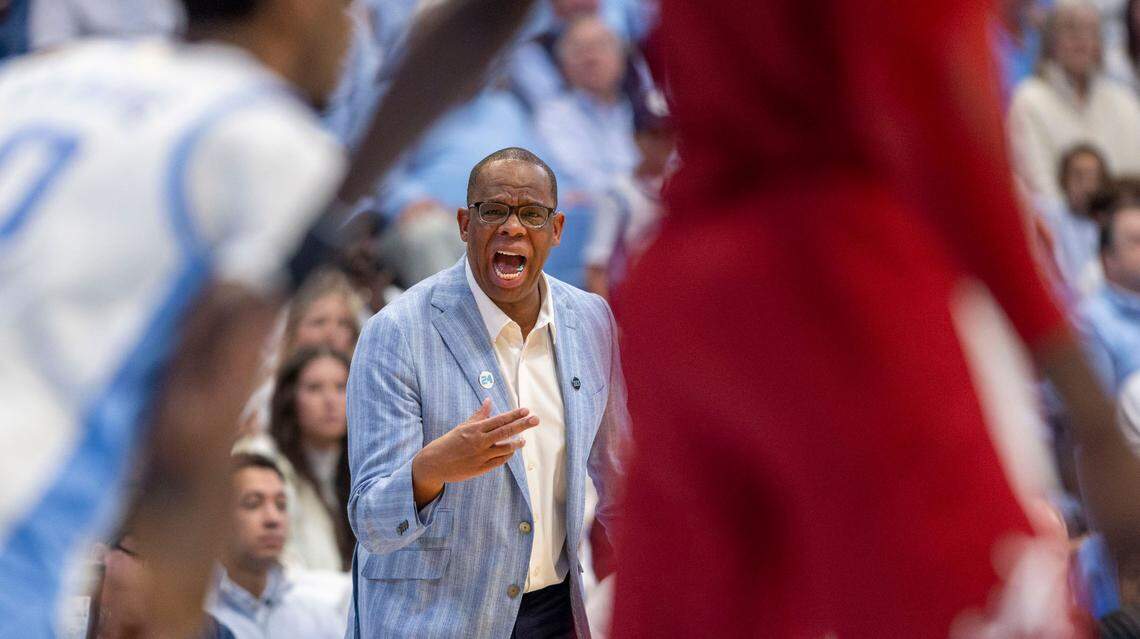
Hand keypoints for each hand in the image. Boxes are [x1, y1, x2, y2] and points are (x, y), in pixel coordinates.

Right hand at [411, 398, 538, 506]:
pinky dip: (507, 456)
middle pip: (506, 432)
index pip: (499, 420)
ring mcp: (481, 456)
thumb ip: (478, 415)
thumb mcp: (462, 427)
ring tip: (523, 440)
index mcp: (475, 429)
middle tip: (536, 420)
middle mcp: (480, 442)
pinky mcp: (481, 468)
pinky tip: (511, 452)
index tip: (526, 410)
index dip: (514, 415)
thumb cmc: (448, 443)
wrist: (434, 464)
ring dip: (516, 444)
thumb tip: (489, 401)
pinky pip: (499, 461)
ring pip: (505, 448)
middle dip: (523, 425)